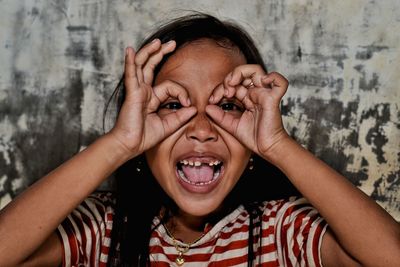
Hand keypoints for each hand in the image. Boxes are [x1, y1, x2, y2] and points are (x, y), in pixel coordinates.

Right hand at [109, 40, 195, 157]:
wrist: (130, 145)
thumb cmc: (145, 137)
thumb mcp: (169, 125)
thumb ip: (181, 116)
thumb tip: (194, 107)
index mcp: (152, 98)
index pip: (170, 86)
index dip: (182, 92)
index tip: (188, 103)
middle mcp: (144, 91)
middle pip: (151, 66)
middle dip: (160, 54)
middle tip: (171, 43)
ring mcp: (137, 91)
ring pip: (142, 66)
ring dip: (149, 52)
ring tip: (158, 42)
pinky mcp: (132, 94)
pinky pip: (131, 75)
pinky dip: (131, 62)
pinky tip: (130, 51)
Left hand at [206, 65, 289, 159]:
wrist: (266, 148)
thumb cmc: (253, 137)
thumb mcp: (231, 125)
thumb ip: (219, 116)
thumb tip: (207, 107)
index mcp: (246, 98)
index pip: (232, 84)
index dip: (220, 88)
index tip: (212, 100)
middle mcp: (255, 93)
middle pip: (242, 73)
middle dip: (229, 79)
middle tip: (224, 92)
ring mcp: (264, 94)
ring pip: (256, 70)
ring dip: (241, 72)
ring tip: (232, 84)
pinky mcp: (273, 99)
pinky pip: (280, 82)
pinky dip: (272, 77)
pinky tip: (260, 83)